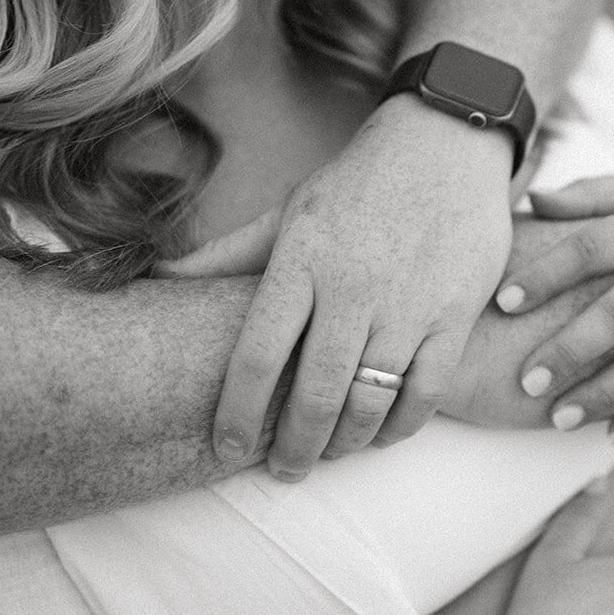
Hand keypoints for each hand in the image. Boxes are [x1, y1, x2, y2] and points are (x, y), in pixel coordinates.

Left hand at [160, 96, 513, 477]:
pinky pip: (426, 392)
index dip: (239, 413)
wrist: (445, 143)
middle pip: (316, 393)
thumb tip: (158, 277)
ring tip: (331, 453)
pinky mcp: (454, 315)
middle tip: (284, 471)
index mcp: (302, 263)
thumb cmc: (358, 184)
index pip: (258, 355)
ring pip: (371, 401)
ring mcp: (408, 305)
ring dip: (346, 443)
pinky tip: (383, 433)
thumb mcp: (287, 210)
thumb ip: (227, 255)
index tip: (227, 449)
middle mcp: (353, 289)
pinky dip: (401, 425)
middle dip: (295, 447)